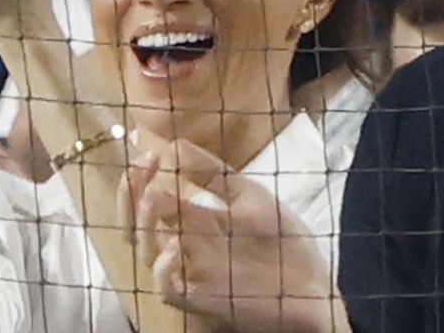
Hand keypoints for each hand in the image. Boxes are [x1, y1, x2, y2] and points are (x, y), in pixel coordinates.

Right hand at [118, 138, 340, 332]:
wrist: (312, 285)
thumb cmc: (281, 242)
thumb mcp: (249, 197)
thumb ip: (213, 174)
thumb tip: (175, 144)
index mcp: (194, 221)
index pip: (150, 198)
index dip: (141, 177)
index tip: (150, 153)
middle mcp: (186, 245)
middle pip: (137, 225)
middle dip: (130, 197)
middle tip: (142, 170)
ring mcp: (192, 272)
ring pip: (146, 254)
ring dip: (143, 224)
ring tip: (155, 196)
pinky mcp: (203, 299)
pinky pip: (168, 290)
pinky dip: (163, 270)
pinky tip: (176, 247)